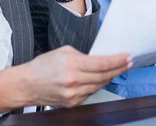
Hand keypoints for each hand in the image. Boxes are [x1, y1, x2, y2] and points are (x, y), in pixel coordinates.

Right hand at [0, 46, 131, 111]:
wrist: (26, 85)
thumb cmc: (43, 65)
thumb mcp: (64, 51)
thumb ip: (83, 55)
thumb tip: (99, 59)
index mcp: (72, 64)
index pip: (102, 63)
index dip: (118, 61)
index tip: (127, 57)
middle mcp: (74, 81)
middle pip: (104, 76)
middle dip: (118, 68)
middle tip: (128, 62)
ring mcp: (73, 94)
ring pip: (99, 85)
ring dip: (110, 77)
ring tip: (118, 69)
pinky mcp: (72, 103)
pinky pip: (91, 93)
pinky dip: (97, 85)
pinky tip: (101, 78)